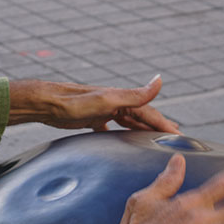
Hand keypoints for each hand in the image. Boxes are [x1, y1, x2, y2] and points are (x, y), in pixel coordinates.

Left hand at [7, 75, 179, 132]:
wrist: (43, 104)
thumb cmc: (72, 103)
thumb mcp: (106, 100)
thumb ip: (134, 95)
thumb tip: (160, 80)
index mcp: (121, 98)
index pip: (149, 113)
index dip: (165, 125)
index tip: (180, 137)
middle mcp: (114, 102)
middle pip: (141, 117)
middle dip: (157, 128)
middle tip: (174, 140)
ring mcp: (102, 110)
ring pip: (127, 122)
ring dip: (141, 130)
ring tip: (153, 141)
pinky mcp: (90, 119)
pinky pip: (110, 127)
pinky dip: (120, 134)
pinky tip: (120, 143)